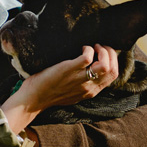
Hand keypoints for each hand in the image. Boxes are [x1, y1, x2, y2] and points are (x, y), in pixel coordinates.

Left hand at [0, 45, 119, 133]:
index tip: (105, 53)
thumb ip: (83, 84)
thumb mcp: (73, 93)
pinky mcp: (69, 70)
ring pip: (105, 65)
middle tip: (101, 47)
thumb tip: (89, 69)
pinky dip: (88, 49)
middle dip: (111, 54)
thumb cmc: (49, 94)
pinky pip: (87, 57)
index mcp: (91, 91)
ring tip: (94, 46)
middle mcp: (88, 87)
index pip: (113, 76)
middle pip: (113, 70)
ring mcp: (79, 79)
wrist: (33, 100)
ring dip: (103, 51)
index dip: (114, 61)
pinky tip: (81, 48)